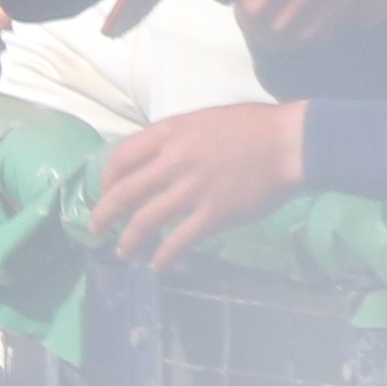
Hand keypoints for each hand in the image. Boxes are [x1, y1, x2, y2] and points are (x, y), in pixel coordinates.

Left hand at [89, 103, 304, 267]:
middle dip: (104, 214)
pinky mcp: (213, 214)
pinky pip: (179, 241)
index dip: (108, 178)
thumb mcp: (205, 119)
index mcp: (171, 134)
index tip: (106, 191)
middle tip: (96, 228)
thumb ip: (178, 137)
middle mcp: (175, 162)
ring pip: (145, 221)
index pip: (122, 157)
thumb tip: (158, 157)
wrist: (290, 143)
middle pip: (125, 193)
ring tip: (124, 252)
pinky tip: (160, 265)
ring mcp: (193, 190)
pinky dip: (164, 257)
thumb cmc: (253, 127)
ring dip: (129, 240)